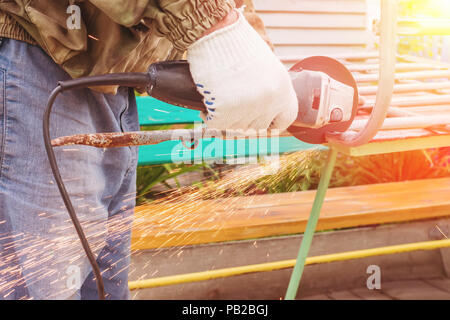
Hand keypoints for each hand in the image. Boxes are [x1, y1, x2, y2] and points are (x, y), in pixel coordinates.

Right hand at [186, 10, 297, 130]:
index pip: (284, 119)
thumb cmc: (239, 46)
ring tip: (221, 93)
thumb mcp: (267, 67)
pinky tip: (209, 99)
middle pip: (257, 125)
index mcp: (282, 90)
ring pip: (236, 126)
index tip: (261, 119)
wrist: (217, 32)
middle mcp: (269, 102)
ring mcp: (247, 108)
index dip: (272, 121)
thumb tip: (267, 113)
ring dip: (227, 115)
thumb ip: (271, 90)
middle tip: (234, 101)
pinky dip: (209, 114)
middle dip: (245, 117)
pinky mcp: (225, 111)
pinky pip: (216, 123)